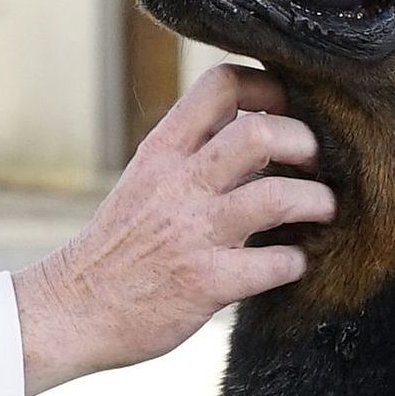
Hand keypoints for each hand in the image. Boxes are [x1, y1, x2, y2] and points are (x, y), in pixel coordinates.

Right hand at [14, 63, 333, 395]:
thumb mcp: (144, 181)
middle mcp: (178, 185)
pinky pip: (276, 263)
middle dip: (306, 143)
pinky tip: (292, 263)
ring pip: (279, 196)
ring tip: (321, 210)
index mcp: (162, 152)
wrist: (73, 310)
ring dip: (317, 201)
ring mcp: (193, 234)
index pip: (220, 84)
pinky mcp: (207, 283)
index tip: (286, 110)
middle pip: (261, 133)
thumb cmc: (119, 246)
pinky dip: (297, 262)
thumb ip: (192, 154)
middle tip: (315, 164)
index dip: (268, 87)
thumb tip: (257, 130)